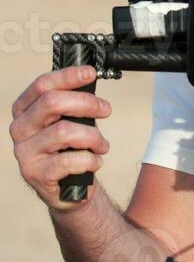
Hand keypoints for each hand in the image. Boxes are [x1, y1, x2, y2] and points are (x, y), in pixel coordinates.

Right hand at [9, 66, 111, 212]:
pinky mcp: (36, 173)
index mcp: (24, 110)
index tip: (91, 73)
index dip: (68, 76)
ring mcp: (25, 152)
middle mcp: (20, 129)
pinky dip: (90, 160)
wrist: (68, 187)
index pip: (42, 85)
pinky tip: (94, 161)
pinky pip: (70, 160)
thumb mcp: (68, 120)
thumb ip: (72, 102)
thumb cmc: (69, 148)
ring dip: (93, 137)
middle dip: (86, 103)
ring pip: (64, 131)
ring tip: (102, 145)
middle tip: (105, 109)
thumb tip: (89, 77)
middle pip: (52, 103)